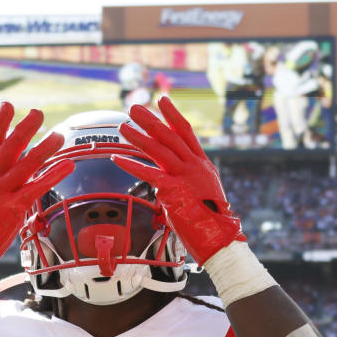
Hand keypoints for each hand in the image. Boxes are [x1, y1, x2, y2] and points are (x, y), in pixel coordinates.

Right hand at [0, 102, 74, 274]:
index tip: (8, 105)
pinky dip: (54, 174)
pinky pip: (37, 186)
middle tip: (37, 113)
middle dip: (24, 128)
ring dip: (45, 147)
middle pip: (10, 147)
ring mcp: (2, 191)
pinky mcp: (14, 206)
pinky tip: (68, 165)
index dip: (0, 123)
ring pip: (26, 164)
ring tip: (59, 135)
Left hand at [111, 96, 245, 265]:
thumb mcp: (202, 193)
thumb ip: (186, 182)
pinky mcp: (172, 190)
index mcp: (202, 164)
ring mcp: (184, 176)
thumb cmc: (210, 220)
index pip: (186, 132)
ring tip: (122, 127)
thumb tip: (166, 182)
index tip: (162, 100)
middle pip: (169, 135)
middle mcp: (194, 166)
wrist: (220, 236)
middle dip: (150, 119)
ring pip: (157, 149)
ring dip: (137, 137)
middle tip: (134, 108)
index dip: (173, 115)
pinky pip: (148, 173)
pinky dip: (131, 164)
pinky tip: (117, 157)